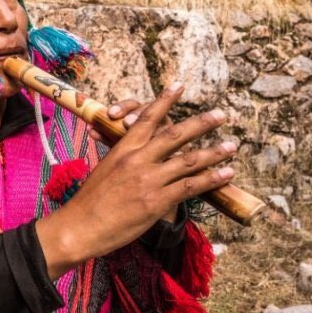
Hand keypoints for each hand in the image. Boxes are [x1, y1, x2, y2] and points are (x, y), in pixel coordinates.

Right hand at [36, 82, 236, 278]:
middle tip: (220, 114)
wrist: (79, 226)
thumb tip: (135, 153)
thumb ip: (122, 158)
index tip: (179, 86)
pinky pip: (190, 186)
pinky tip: (226, 173)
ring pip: (188, 160)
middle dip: (201, 123)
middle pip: (174, 134)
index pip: (147, 118)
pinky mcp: (156, 201)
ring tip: (231, 145)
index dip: (165, 101)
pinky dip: (211, 179)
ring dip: (214, 152)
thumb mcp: (103, 171)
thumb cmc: (88, 202)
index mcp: (122, 149)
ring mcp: (148, 179)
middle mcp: (137, 159)